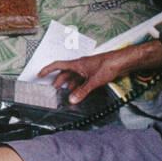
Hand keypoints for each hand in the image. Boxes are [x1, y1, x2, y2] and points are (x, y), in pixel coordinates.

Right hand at [38, 41, 161, 103]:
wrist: (122, 61)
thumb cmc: (108, 64)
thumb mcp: (93, 81)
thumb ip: (82, 91)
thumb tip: (72, 99)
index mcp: (76, 64)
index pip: (57, 65)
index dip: (47, 70)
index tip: (39, 74)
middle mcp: (80, 65)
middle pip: (65, 73)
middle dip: (58, 81)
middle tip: (54, 90)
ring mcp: (87, 69)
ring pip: (74, 77)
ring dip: (70, 84)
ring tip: (67, 93)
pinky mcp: (94, 72)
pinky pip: (82, 79)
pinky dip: (79, 85)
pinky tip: (81, 91)